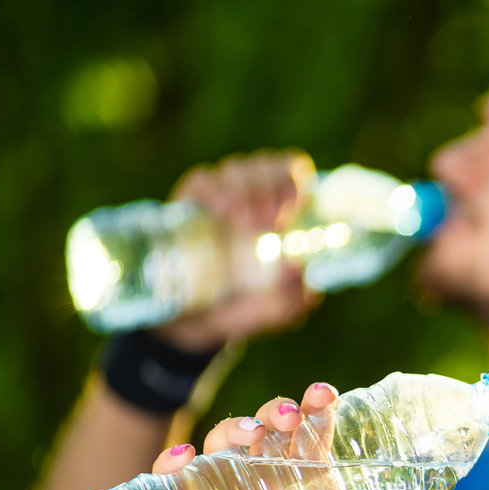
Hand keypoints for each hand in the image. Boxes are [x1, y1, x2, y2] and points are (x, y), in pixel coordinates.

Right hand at [153, 381, 364, 489]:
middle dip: (273, 414)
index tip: (323, 393)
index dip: (315, 412)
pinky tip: (181, 456)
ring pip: (223, 448)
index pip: (309, 442)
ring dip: (232, 430)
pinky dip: (174, 463)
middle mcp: (265, 487)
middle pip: (264, 434)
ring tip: (246, 434)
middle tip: (285, 415)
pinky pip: (178, 482)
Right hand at [156, 149, 324, 352]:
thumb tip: (299, 269)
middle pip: (268, 166)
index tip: (287, 211)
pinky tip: (217, 210)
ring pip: (238, 169)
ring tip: (239, 220)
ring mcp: (223, 197)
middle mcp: (255, 198)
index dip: (294, 183)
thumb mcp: (270, 312)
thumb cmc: (239, 309)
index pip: (294, 175)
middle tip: (267, 220)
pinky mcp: (191, 202)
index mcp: (283, 214)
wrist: (189, 323)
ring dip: (244, 189)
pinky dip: (213, 189)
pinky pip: (203, 179)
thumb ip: (290, 299)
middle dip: (270, 186)